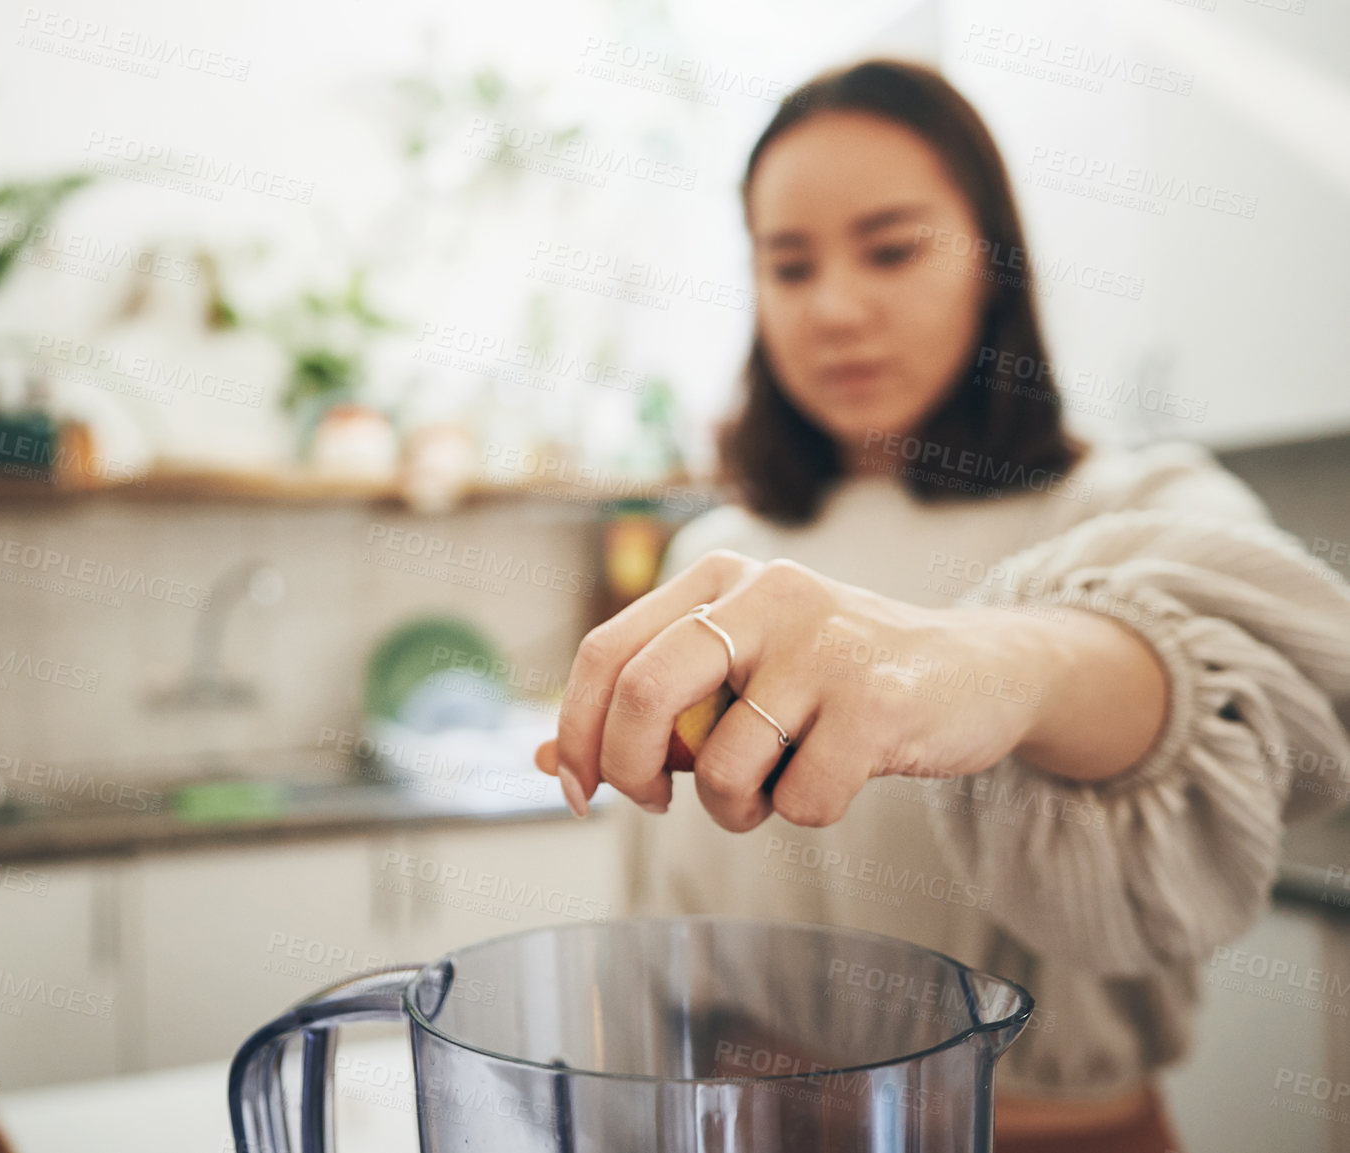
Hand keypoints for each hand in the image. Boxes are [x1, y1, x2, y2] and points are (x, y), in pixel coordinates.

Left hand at [534, 550, 1165, 830]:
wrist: (978, 672)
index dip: (574, 729)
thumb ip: (647, 710)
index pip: (606, 651)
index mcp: (719, 579)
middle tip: (651, 802)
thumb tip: (542, 754)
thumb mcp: (737, 676)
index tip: (575, 788)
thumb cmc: (836, 681)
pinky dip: (805, 811)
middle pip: (644, 693)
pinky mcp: (880, 700)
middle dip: (627, 769)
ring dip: (736, 808)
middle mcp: (767, 593)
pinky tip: (837, 777)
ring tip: (774, 786)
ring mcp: (826, 643)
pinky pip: (801, 799)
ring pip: (725, 766)